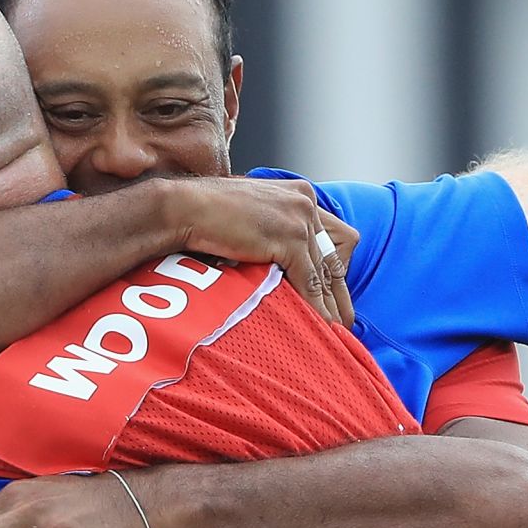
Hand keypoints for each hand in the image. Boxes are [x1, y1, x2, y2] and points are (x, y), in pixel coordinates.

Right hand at [160, 176, 355, 324]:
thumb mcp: (253, 217)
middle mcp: (306, 203)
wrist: (185, 208)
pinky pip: (309, 282)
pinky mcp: (290, 238)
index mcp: (301, 194)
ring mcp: (300, 219)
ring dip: (328, 307)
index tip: (333, 296)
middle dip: (338, 295)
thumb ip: (274, 233)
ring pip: (323, 274)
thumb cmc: (207, 215)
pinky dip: (314, 308)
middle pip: (333, 258)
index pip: (332, 238)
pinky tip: (317, 327)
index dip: (334, 271)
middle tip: (343, 323)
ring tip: (333, 333)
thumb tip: (284, 269)